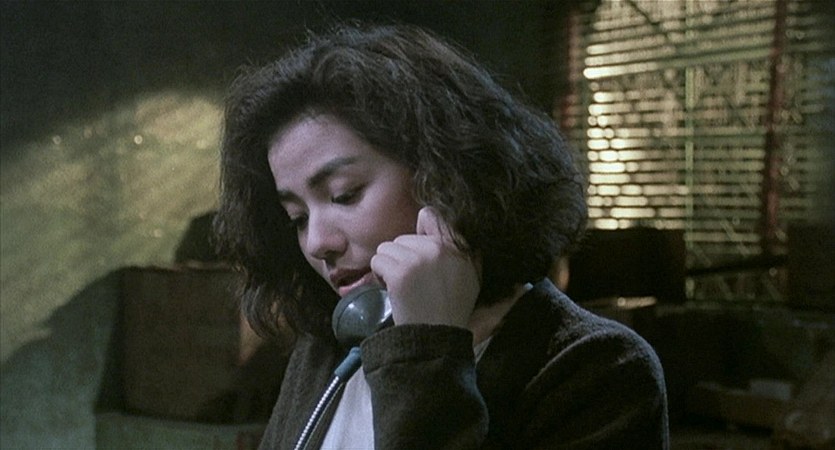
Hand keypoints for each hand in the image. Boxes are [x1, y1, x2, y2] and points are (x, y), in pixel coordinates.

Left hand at [371, 207, 480, 327]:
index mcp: (458, 246)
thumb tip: (433, 219)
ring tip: (403, 285)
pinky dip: (380, 276)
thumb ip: (460, 246)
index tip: (418, 253)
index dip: (418, 232)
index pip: (429, 215)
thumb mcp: (470, 273)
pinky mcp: (400, 273)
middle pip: (403, 237)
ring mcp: (419, 259)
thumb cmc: (451, 307)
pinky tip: (393, 290)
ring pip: (387, 247)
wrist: (436, 337)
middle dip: (403, 256)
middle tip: (413, 280)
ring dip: (389, 265)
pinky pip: (378, 261)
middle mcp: (440, 248)